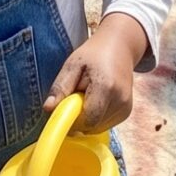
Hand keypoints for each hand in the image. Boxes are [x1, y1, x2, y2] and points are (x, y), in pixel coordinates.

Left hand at [46, 13, 146, 131]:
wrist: (119, 47)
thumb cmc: (93, 55)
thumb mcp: (72, 65)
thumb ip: (60, 87)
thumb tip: (48, 108)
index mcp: (106, 86)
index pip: (87, 120)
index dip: (72, 120)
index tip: (64, 109)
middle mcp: (120, 99)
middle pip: (92, 126)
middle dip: (79, 117)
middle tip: (76, 96)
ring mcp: (126, 107)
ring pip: (98, 128)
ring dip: (87, 117)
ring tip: (87, 95)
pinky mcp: (127, 112)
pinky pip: (105, 124)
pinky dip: (96, 117)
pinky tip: (96, 99)